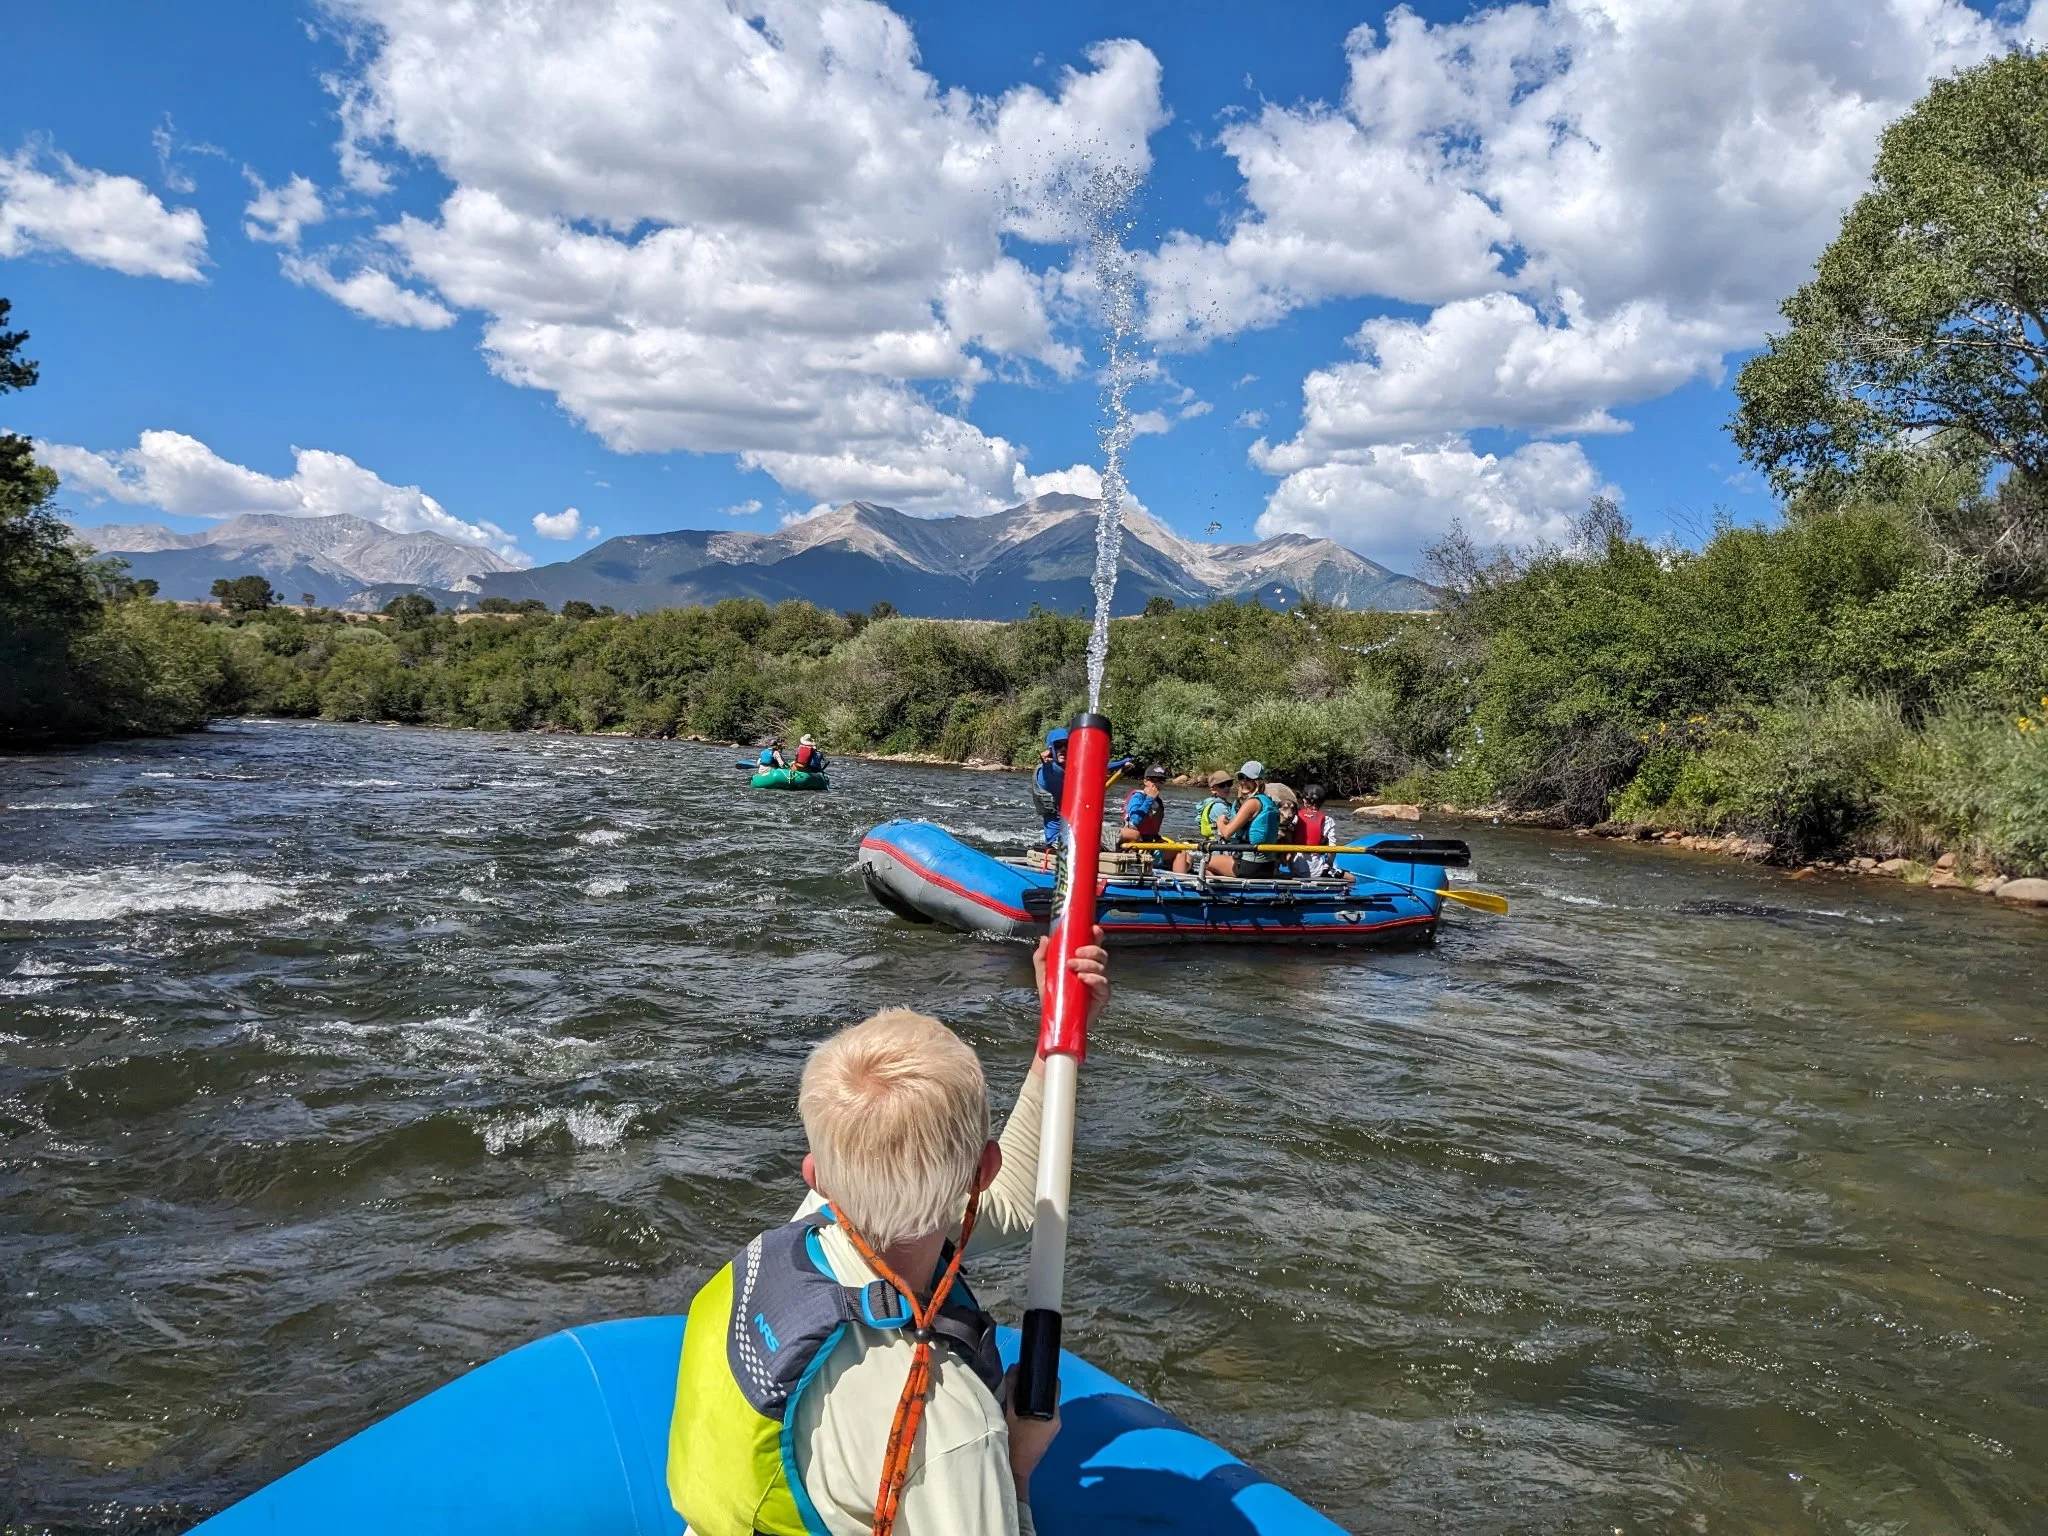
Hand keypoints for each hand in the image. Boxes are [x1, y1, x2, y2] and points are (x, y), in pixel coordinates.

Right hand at [1003, 1365, 1060, 1501]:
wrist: (1013, 1472)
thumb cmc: (1013, 1443)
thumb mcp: (1008, 1412)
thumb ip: (1011, 1389)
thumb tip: (1014, 1368)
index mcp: (1053, 1415)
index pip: (1054, 1386)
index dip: (1044, 1374)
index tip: (1031, 1365)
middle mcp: (1056, 1421)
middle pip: (1047, 1394)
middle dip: (1034, 1385)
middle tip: (1019, 1376)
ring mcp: (1050, 1429)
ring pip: (1042, 1404)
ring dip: (1030, 1396)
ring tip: (1015, 1388)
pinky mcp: (1043, 1434)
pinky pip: (1038, 1413)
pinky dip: (1029, 1407)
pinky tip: (1016, 1405)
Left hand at [1031, 926, 1109, 1033]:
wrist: (1056, 1022)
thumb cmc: (1053, 999)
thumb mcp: (1043, 976)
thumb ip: (1042, 958)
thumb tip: (1044, 939)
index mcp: (1083, 963)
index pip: (1094, 945)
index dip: (1096, 935)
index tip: (1093, 929)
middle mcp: (1093, 971)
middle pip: (1101, 954)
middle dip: (1090, 950)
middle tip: (1075, 955)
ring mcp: (1099, 983)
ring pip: (1102, 967)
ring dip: (1088, 964)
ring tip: (1074, 968)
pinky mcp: (1101, 997)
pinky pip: (1103, 984)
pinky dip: (1094, 979)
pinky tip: (1083, 979)